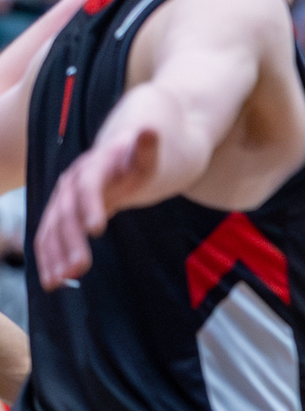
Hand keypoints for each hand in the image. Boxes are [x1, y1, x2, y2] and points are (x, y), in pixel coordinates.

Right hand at [34, 125, 160, 288]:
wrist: (121, 153)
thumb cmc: (139, 158)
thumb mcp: (149, 155)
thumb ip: (148, 148)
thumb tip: (150, 130)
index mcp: (96, 164)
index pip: (89, 184)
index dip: (91, 205)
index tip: (97, 230)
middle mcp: (73, 180)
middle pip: (68, 211)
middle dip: (71, 240)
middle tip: (79, 268)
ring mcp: (64, 197)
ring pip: (53, 226)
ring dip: (54, 253)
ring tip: (59, 280)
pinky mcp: (61, 213)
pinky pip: (49, 234)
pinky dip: (48, 256)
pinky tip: (52, 280)